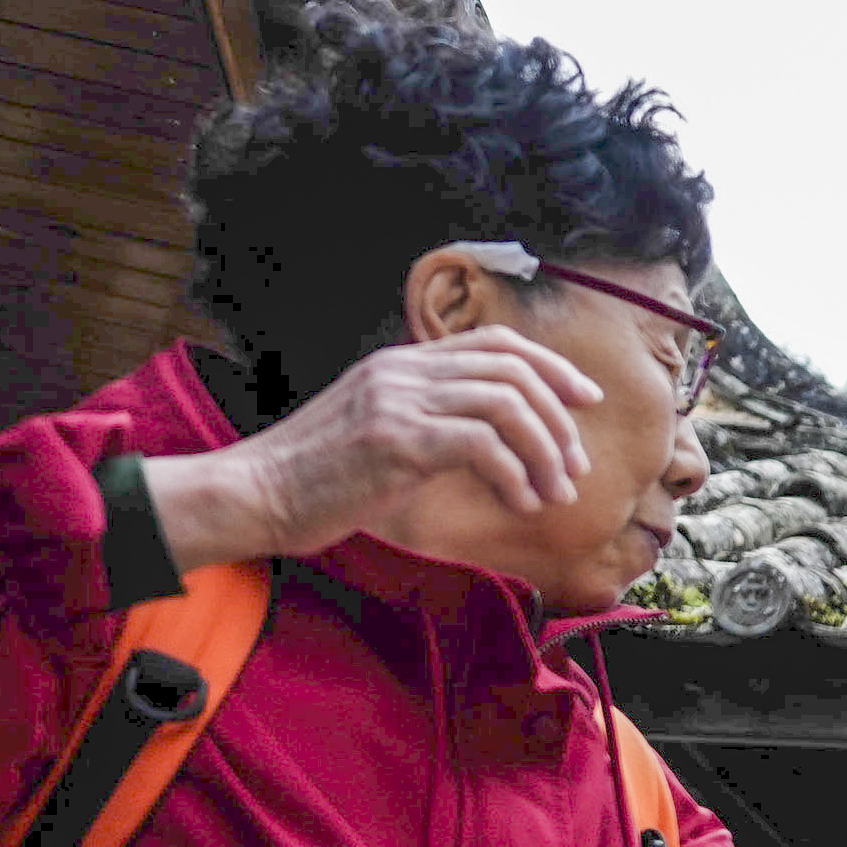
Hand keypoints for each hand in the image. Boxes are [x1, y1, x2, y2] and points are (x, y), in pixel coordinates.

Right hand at [148, 333, 604, 565]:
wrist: (259, 491)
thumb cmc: (320, 476)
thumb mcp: (379, 431)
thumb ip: (428, 419)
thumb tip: (491, 440)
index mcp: (403, 363)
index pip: (495, 343)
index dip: (551, 366)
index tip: (587, 400)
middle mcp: (404, 371)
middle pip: (512, 371)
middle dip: (559, 419)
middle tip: (574, 467)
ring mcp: (399, 401)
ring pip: (506, 405)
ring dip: (544, 451)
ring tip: (554, 493)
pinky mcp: (396, 440)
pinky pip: (481, 445)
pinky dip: (514, 475)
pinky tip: (518, 503)